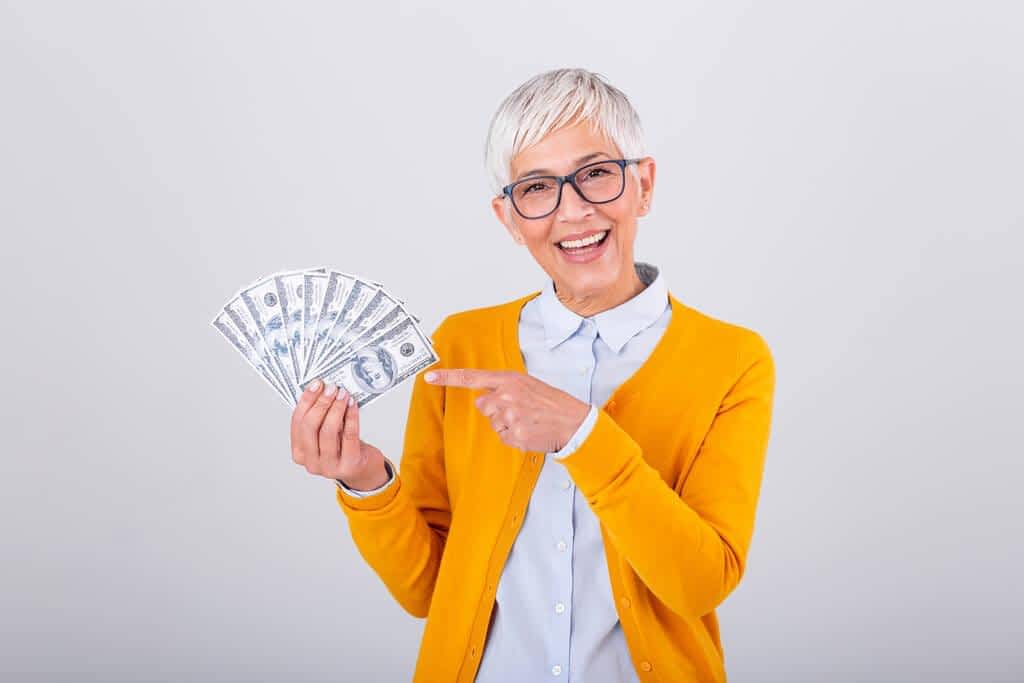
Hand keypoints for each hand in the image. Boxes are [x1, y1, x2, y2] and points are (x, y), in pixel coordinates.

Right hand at [290, 379, 388, 489]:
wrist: (363, 469)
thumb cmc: (343, 448)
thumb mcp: (325, 434)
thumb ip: (320, 417)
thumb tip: (321, 389)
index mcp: (299, 453)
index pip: (298, 423)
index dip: (306, 401)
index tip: (316, 385)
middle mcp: (311, 463)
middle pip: (310, 427)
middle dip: (321, 403)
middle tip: (331, 388)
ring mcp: (329, 467)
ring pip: (328, 431)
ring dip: (336, 408)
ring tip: (343, 394)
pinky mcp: (349, 465)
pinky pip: (349, 436)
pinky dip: (351, 417)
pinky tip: (352, 405)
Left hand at [425, 369, 589, 452]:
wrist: (574, 422)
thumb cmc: (552, 403)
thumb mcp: (528, 385)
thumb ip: (504, 388)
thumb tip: (483, 400)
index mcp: (509, 379)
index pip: (471, 377)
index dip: (448, 377)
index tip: (429, 376)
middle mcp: (506, 395)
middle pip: (483, 405)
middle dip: (497, 409)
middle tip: (521, 410)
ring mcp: (509, 416)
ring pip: (494, 423)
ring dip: (507, 424)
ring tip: (528, 420)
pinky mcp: (514, 434)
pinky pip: (504, 437)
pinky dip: (515, 437)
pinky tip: (530, 431)